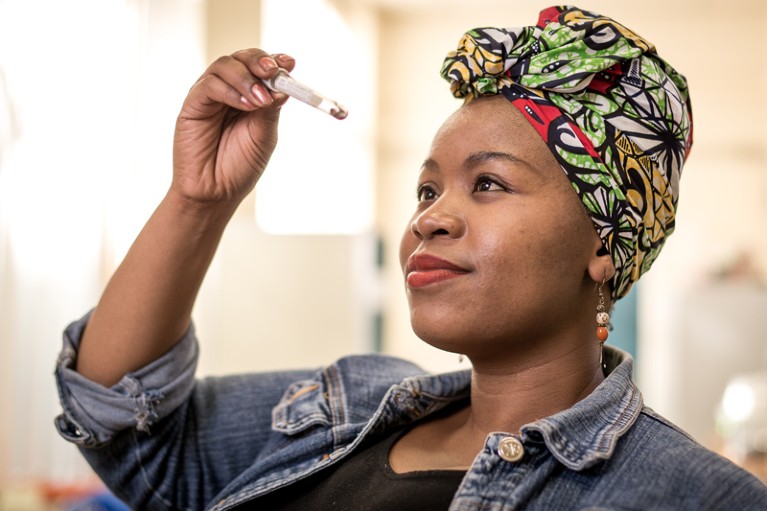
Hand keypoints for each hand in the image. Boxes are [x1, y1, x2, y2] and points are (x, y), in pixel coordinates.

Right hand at [171, 49, 295, 207]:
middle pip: (242, 59)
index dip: (275, 61)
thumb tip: (282, 86)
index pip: (261, 68)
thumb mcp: (264, 136)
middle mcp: (229, 91)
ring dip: (247, 78)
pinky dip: (230, 90)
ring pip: (225, 66)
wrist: (216, 193)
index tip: (290, 64)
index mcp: (249, 97)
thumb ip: (270, 110)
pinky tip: (246, 105)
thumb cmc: (240, 167)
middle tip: (274, 71)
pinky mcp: (193, 104)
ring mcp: (210, 96)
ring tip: (261, 99)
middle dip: (260, 61)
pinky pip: (210, 85)